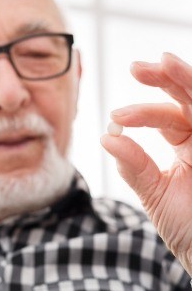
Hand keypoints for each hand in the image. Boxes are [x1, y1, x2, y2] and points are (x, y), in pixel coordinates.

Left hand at [101, 52, 191, 274]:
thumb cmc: (187, 227)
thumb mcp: (155, 194)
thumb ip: (134, 167)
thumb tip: (107, 137)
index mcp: (188, 147)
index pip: (167, 118)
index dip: (143, 114)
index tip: (116, 119)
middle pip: (189, 99)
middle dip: (166, 80)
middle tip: (136, 68)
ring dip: (185, 81)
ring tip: (163, 63)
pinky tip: (178, 78)